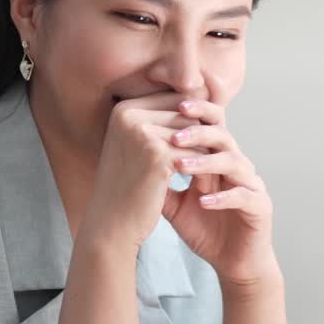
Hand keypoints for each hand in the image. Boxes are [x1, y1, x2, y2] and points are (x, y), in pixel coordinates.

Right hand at [82, 93, 203, 247]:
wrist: (111, 226)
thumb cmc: (128, 188)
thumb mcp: (137, 146)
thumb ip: (160, 122)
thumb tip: (200, 97)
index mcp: (124, 108)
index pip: (176, 100)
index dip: (195, 122)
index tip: (203, 147)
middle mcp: (129, 114)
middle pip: (188, 114)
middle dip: (204, 139)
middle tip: (212, 164)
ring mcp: (142, 133)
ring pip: (196, 133)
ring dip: (208, 156)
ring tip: (208, 178)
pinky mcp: (157, 154)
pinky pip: (198, 154)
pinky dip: (205, 172)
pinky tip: (205, 189)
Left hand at [160, 99, 278, 286]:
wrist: (234, 263)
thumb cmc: (207, 230)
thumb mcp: (176, 206)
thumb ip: (161, 184)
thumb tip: (129, 165)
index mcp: (218, 159)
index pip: (208, 127)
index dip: (191, 117)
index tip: (164, 114)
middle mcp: (237, 166)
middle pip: (222, 136)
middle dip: (198, 132)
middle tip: (173, 135)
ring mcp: (251, 184)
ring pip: (234, 162)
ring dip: (206, 163)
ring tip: (181, 167)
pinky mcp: (260, 206)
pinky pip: (243, 195)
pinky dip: (223, 197)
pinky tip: (203, 201)